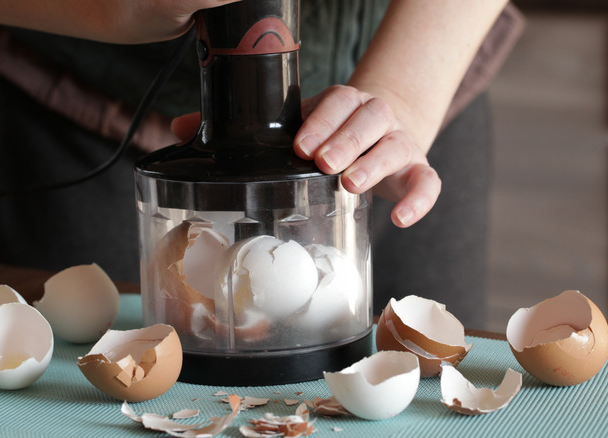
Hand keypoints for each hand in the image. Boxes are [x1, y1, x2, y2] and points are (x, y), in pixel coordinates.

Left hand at [169, 85, 440, 228]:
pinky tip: (401, 219)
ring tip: (350, 185)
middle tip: (322, 164)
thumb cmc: (332, 136)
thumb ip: (247, 132)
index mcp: (343, 104)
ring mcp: (400, 143)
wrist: (382, 133)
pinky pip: (428, 181)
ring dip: (375, 164)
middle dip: (344, 140)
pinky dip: (419, 198)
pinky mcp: (417, 171)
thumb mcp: (296, 128)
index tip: (299, 143)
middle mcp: (376, 118)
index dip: (320, 119)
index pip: (336, 100)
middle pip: (369, 118)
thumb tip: (179, 129)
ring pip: (396, 146)